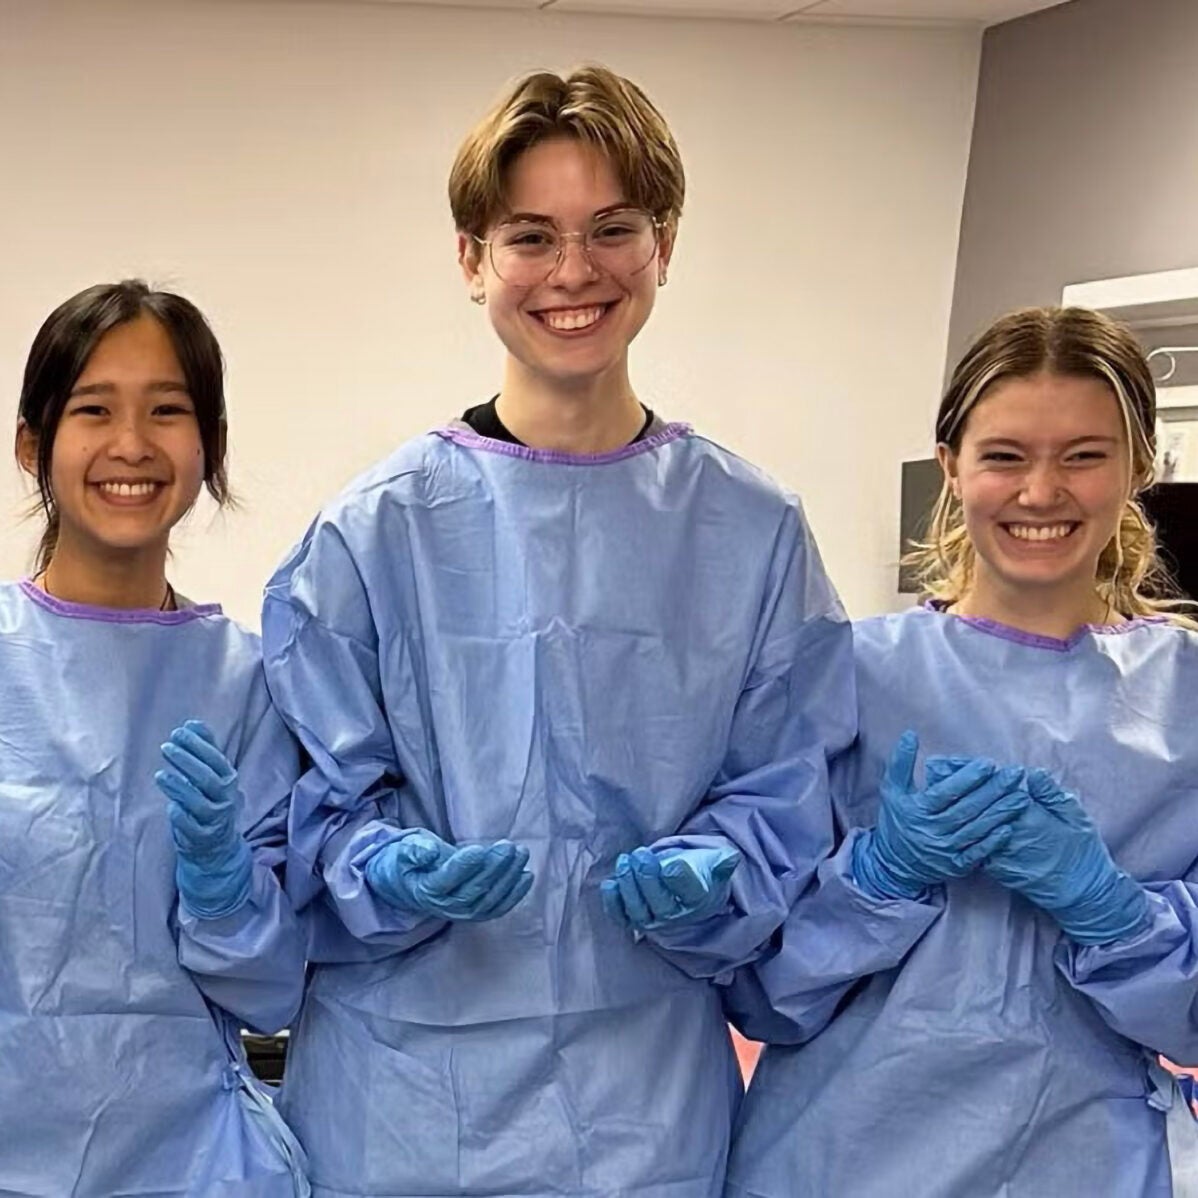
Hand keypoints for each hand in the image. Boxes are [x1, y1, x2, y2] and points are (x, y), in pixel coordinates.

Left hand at [155, 720, 253, 918]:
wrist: (216, 846)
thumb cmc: (210, 802)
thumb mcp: (213, 776)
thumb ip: (205, 750)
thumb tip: (193, 723)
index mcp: (229, 781)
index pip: (216, 759)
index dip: (198, 745)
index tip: (179, 732)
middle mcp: (225, 799)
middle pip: (207, 778)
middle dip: (187, 761)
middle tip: (166, 747)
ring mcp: (214, 819)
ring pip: (198, 801)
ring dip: (178, 786)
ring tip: (160, 774)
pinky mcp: (200, 838)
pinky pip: (189, 825)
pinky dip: (180, 815)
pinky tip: (170, 805)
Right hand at [365, 830, 533, 921]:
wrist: (405, 885)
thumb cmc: (405, 863)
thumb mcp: (402, 851)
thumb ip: (414, 851)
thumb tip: (431, 851)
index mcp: (425, 890)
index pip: (447, 880)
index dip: (464, 866)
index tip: (478, 849)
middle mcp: (445, 907)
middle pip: (474, 890)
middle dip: (494, 867)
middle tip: (508, 846)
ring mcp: (462, 913)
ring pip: (489, 899)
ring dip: (509, 877)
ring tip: (520, 853)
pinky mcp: (475, 912)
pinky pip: (497, 908)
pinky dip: (514, 894)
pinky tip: (526, 876)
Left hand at [600, 844, 740, 931]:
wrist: (689, 889)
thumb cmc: (701, 872)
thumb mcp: (716, 863)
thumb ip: (722, 861)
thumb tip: (730, 859)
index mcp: (699, 900)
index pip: (690, 892)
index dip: (680, 878)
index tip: (674, 864)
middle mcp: (676, 916)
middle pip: (660, 903)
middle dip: (648, 878)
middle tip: (641, 855)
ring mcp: (654, 920)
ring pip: (639, 910)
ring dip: (629, 886)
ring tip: (625, 861)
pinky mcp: (635, 919)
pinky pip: (622, 917)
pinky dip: (613, 904)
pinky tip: (610, 884)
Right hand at [852, 731, 1026, 899]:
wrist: (894, 863)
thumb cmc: (896, 820)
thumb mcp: (892, 790)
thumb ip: (900, 763)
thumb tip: (910, 734)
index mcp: (918, 810)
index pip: (946, 792)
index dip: (968, 778)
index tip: (988, 764)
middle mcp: (933, 831)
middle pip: (967, 809)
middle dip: (993, 791)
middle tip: (1015, 774)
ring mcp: (945, 850)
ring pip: (977, 829)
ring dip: (1001, 813)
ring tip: (1022, 796)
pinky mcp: (956, 866)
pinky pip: (978, 854)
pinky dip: (993, 842)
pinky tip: (1009, 828)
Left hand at [981, 768, 1148, 944]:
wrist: (1081, 893)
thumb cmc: (1081, 851)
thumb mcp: (1076, 818)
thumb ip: (1052, 794)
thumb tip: (1033, 772)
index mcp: (1031, 820)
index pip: (1002, 791)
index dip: (996, 779)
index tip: (994, 770)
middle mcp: (1011, 837)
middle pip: (984, 807)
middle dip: (980, 793)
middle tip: (978, 781)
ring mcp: (1000, 855)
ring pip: (977, 826)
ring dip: (974, 812)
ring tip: (973, 799)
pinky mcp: (995, 870)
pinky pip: (976, 846)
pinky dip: (973, 832)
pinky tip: (973, 822)